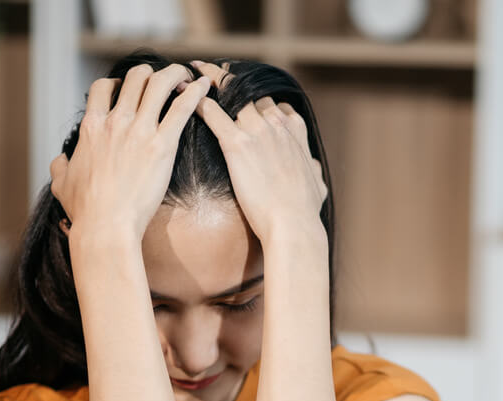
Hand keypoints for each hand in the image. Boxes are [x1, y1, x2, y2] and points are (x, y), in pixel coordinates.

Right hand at [49, 63, 212, 243]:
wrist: (106, 226)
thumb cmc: (85, 210)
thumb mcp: (61, 183)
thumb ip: (61, 165)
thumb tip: (60, 160)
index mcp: (92, 127)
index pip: (103, 87)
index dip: (116, 83)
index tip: (127, 90)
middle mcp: (115, 121)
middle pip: (135, 78)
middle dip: (150, 74)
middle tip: (162, 81)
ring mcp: (139, 131)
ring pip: (159, 84)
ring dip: (174, 75)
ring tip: (185, 76)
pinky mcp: (162, 145)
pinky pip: (182, 108)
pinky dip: (195, 93)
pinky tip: (204, 87)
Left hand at [189, 60, 327, 246]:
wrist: (293, 223)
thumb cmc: (305, 210)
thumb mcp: (317, 184)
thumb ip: (312, 168)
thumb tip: (312, 165)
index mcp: (294, 130)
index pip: (273, 103)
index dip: (255, 100)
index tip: (242, 96)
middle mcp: (276, 123)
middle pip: (249, 93)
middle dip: (229, 84)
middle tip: (208, 76)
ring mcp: (257, 131)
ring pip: (231, 94)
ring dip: (210, 83)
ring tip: (191, 76)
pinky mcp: (237, 144)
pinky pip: (213, 114)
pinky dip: (198, 101)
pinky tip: (185, 95)